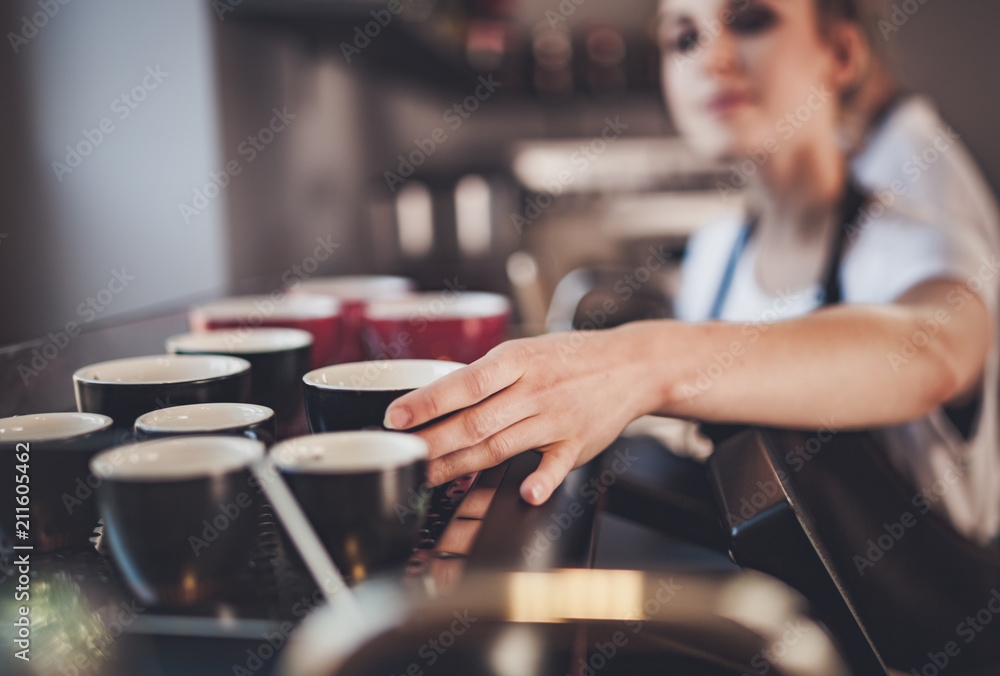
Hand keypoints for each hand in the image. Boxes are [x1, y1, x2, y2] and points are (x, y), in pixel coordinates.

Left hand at [383, 326, 654, 504]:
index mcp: (518, 360)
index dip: (428, 401)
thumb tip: (437, 399)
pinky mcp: (577, 444)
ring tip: (428, 477)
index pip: (465, 383)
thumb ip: (487, 377)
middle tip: (403, 456)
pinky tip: (526, 493)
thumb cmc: (571, 358)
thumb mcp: (527, 351)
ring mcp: (557, 418)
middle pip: (476, 421)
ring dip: (460, 466)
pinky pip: (556, 465)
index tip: (396, 416)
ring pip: (501, 446)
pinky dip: (542, 480)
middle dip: (432, 442)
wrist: (631, 364)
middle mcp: (536, 389)